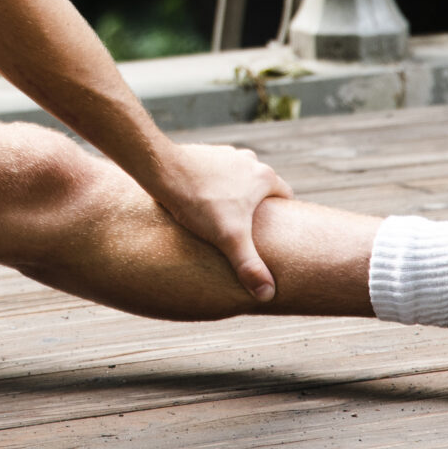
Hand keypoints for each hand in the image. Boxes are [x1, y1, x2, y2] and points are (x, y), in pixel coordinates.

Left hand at [154, 142, 295, 302]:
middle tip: (250, 227)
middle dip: (258, 204)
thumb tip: (267, 294)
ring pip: (239, 177)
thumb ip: (249, 266)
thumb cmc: (199, 201)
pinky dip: (214, 184)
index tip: (278, 229)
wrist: (161, 170)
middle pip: (262, 185)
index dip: (284, 213)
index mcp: (263, 176)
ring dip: (235, 192)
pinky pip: (215, 172)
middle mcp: (247, 160)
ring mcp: (224, 154)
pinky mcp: (203, 154)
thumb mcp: (229, 238)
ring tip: (225, 215)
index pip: (286, 195)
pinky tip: (202, 201)